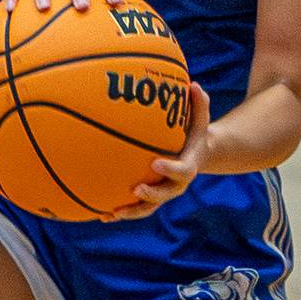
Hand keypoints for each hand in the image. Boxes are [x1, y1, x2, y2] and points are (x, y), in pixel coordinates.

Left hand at [104, 82, 210, 220]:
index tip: (155, 163)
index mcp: (188, 166)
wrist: (196, 155)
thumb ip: (199, 104)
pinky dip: (118, 212)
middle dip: (150, 195)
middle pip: (164, 196)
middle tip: (135, 190)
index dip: (170, 169)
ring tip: (112, 213)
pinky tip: (100, 215)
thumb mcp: (200, 118)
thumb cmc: (194, 133)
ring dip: (131, 212)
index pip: (182, 171)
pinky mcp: (149, 197)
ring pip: (147, 208)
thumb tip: (193, 84)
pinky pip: (134, 207)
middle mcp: (175, 184)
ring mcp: (162, 193)